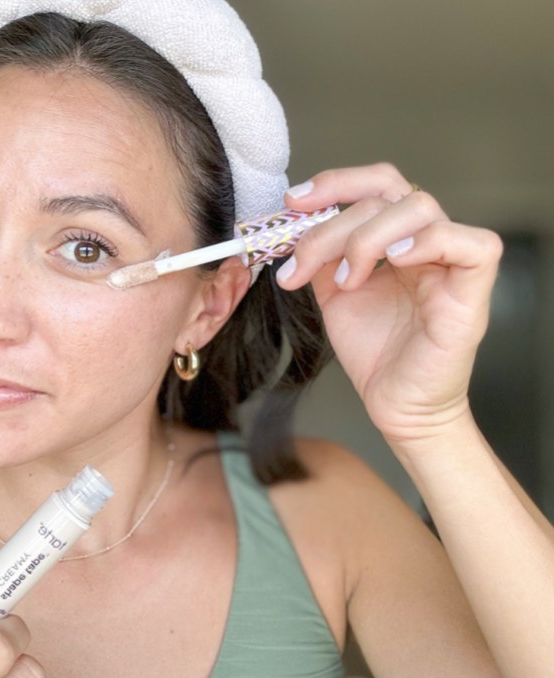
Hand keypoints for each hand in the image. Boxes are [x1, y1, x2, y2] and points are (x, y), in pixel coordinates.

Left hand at [276, 163, 502, 444]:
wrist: (395, 404)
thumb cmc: (375, 352)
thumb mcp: (334, 294)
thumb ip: (321, 257)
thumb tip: (293, 227)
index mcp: (396, 238)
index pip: (375, 184)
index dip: (335, 183)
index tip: (294, 203)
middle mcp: (425, 241)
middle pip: (389, 192)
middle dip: (335, 219)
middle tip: (303, 258)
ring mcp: (451, 262)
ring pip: (420, 207)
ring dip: (368, 237)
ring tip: (346, 279)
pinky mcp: (472, 289)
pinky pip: (471, 243)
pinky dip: (427, 242)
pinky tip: (394, 262)